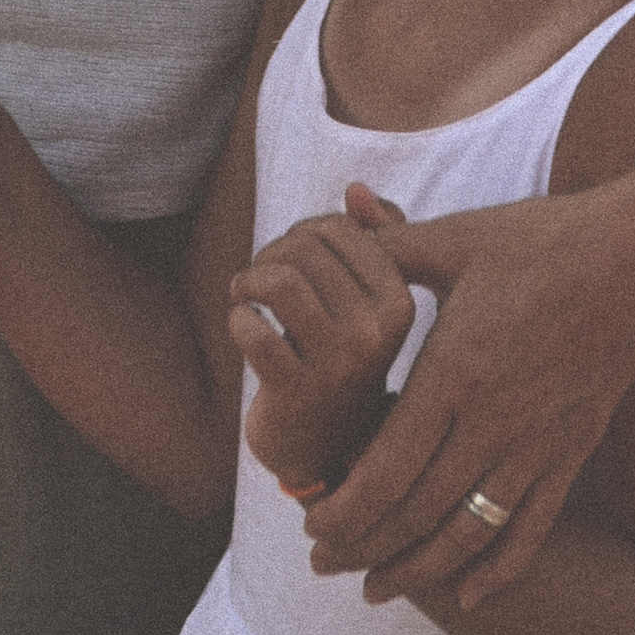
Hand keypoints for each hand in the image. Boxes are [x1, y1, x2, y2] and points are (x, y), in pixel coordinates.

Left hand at [232, 197, 415, 492]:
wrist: (325, 447)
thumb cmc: (344, 357)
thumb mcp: (370, 300)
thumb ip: (373, 237)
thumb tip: (356, 188)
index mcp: (398, 301)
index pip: (339, 229)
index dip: (303, 232)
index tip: (288, 256)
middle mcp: (375, 332)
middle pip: (304, 250)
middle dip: (270, 254)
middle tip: (257, 276)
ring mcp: (338, 365)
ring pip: (280, 283)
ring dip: (249, 280)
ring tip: (243, 293)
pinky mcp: (297, 393)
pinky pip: (252, 330)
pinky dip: (237, 318)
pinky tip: (242, 326)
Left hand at [302, 193, 634, 610]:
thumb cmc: (543, 239)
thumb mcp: (458, 238)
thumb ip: (392, 247)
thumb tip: (336, 231)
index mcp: (455, 370)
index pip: (387, 469)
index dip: (345, 510)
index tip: (311, 525)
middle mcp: (493, 421)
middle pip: (418, 514)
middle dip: (363, 547)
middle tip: (322, 562)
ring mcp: (537, 443)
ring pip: (469, 533)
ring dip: (419, 570)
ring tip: (376, 588)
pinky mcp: (572, 452)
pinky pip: (531, 529)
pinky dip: (499, 571)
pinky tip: (469, 597)